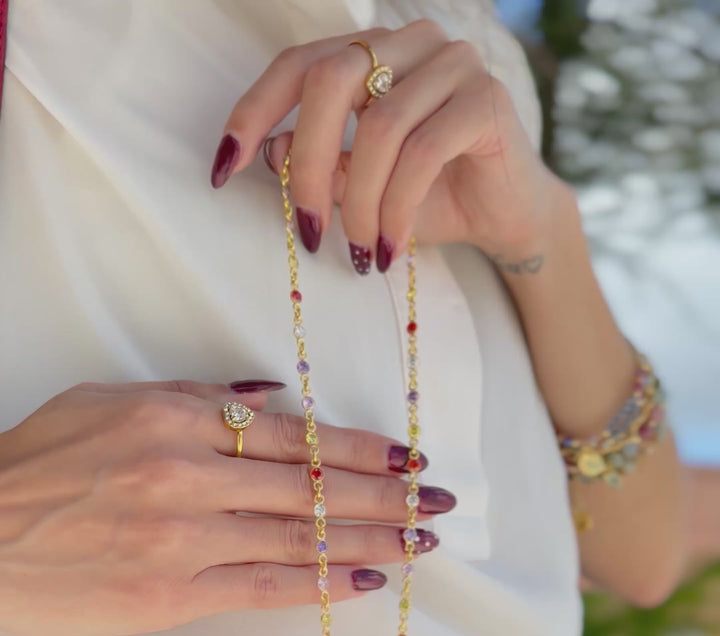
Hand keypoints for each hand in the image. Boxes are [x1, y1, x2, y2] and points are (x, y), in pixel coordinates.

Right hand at [0, 380, 451, 635]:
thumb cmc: (39, 465)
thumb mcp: (109, 401)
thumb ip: (195, 397)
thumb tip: (269, 397)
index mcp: (176, 419)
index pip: (295, 436)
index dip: (361, 450)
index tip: (410, 457)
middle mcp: (189, 475)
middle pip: (312, 487)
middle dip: (387, 495)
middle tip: (441, 504)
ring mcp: (183, 539)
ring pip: (301, 538)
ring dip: (371, 540)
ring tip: (422, 543)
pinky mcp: (172, 595)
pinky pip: (265, 587)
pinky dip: (319, 584)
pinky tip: (365, 580)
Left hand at [211, 19, 561, 271]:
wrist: (507, 219)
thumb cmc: (430, 198)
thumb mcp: (360, 187)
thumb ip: (320, 165)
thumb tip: (270, 151)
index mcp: (373, 52)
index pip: (299, 63)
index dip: (254, 110)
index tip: (224, 167)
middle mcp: (412, 43)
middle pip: (331, 81)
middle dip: (307, 162)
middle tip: (306, 229)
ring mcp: (453, 63)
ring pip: (379, 127)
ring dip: (359, 201)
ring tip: (359, 252)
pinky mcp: (486, 99)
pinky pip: (422, 152)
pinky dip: (397, 207)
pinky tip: (390, 246)